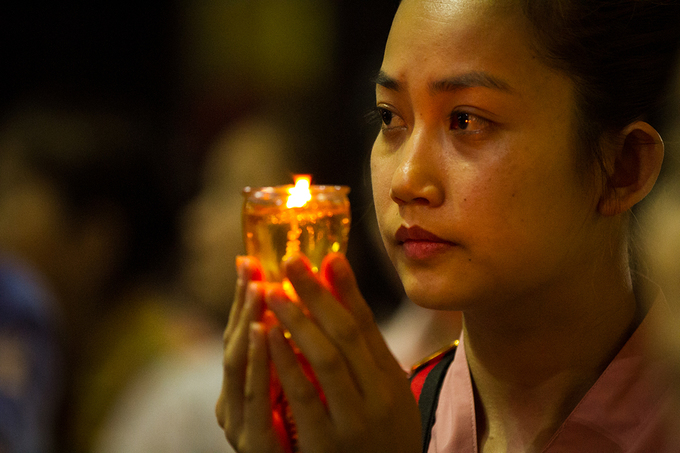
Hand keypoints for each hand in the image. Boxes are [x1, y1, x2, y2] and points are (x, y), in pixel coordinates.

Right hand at [216, 256, 291, 452]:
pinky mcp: (255, 443)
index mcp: (245, 386)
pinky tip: (264, 333)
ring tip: (258, 286)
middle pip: (234, 341)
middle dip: (244, 301)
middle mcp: (234, 400)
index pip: (241, 332)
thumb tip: (302, 306)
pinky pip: (255, 398)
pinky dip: (260, 362)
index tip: (248, 259)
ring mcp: (240, 422)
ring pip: (237, 364)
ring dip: (248, 321)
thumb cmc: (306, 435)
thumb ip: (293, 355)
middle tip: (251, 265)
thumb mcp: (297, 389)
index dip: (243, 296)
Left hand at [264, 253, 421, 452]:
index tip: (327, 256)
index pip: (365, 326)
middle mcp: (378, 397)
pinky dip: (285, 361)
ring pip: (325, 358)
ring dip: (295, 319)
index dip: (345, 289)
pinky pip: (303, 396)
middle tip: (290, 260)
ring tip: (271, 289)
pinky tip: (267, 334)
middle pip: (344, 333)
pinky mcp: (326, 444)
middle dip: (315, 294)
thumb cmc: (378, 439)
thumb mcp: (384, 396)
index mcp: (390, 381)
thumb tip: (346, 302)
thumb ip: (367, 354)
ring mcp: (353, 421)